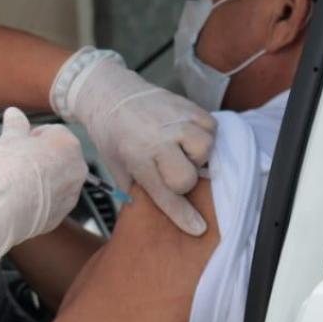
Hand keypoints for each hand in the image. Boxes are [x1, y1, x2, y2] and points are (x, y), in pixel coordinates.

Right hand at [0, 107, 85, 292]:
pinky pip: (51, 201)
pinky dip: (39, 198)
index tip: (18, 144)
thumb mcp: (8, 139)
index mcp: (68, 145)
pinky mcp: (60, 215)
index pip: (53, 131)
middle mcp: (77, 169)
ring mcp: (71, 194)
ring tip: (16, 181)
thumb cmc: (6, 172)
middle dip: (40, 156)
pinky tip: (19, 198)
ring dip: (41, 177)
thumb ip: (16, 124)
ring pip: (56, 179)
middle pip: (58, 155)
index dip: (32, 136)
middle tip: (16, 161)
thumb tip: (14, 113)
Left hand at [54, 50, 215, 235]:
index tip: (197, 227)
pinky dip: (204, 134)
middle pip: (187, 177)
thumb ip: (136, 190)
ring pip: (205, 150)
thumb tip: (155, 216)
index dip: (182, 214)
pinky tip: (187, 134)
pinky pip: (211, 128)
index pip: (164, 192)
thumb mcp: (116, 166)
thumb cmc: (113, 133)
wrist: (111, 94)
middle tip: (170, 168)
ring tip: (180, 149)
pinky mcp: (188, 105)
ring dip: (196, 155)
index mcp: (136, 156)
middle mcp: (157, 137)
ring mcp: (175, 119)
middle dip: (182, 179)